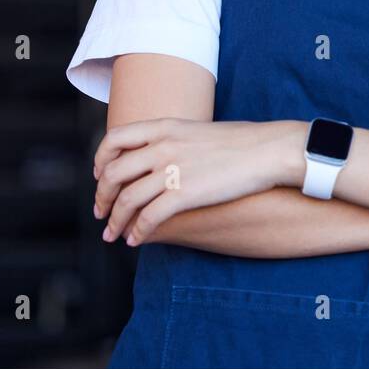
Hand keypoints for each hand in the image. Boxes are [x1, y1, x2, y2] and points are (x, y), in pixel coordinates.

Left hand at [92, 118, 300, 245]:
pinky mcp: (185, 194)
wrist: (268, 150)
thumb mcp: (198, 130)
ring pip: (126, 199)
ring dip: (114, 221)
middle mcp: (162, 146)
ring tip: (112, 234)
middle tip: (101, 212)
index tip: (101, 176)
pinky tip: (137, 241)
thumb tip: (161, 156)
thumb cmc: (242, 141)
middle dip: (101, 197)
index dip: (100, 160)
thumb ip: (174, 139)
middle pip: (113, 173)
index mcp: (164, 127)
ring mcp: (172, 170)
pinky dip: (137, 232)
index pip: (114, 139)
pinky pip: (148, 218)